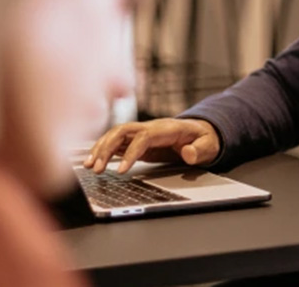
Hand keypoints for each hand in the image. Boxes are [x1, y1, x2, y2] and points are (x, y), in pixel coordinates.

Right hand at [83, 118, 219, 173]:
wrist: (202, 132)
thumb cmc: (205, 139)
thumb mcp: (209, 145)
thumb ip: (199, 150)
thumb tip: (187, 153)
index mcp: (166, 129)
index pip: (142, 137)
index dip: (131, 153)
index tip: (120, 170)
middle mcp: (151, 127)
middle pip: (123, 131)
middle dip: (107, 147)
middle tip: (96, 168)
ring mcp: (143, 132)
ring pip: (116, 134)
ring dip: (101, 148)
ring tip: (89, 166)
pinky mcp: (138, 140)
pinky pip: (117, 142)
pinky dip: (104, 150)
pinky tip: (94, 161)